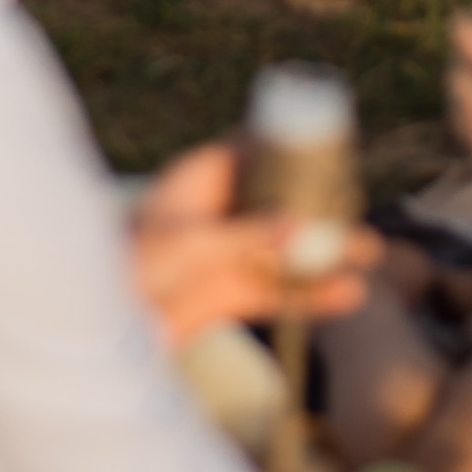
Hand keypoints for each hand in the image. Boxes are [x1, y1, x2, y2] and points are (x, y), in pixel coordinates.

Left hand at [129, 142, 379, 346]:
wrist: (103, 327)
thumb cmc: (130, 269)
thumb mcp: (190, 245)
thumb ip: (245, 235)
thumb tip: (299, 224)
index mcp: (198, 181)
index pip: (250, 151)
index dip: (288, 147)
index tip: (331, 145)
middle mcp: (216, 213)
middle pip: (277, 198)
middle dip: (318, 202)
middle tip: (359, 202)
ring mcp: (225, 254)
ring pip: (285, 246)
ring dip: (324, 250)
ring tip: (369, 252)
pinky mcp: (229, 294)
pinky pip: (278, 290)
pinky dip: (311, 293)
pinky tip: (346, 294)